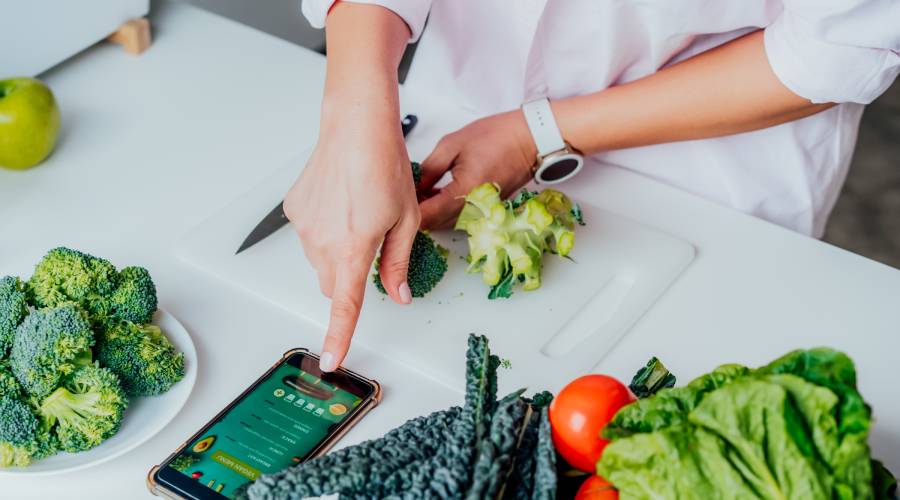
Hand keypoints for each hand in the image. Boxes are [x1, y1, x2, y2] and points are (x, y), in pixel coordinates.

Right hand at [284, 111, 418, 371]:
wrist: (356, 126)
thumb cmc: (385, 166)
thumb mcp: (405, 219)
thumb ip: (398, 263)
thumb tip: (398, 294)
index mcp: (354, 249)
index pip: (345, 305)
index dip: (339, 335)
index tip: (332, 359)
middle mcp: (322, 242)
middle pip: (332, 283)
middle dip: (350, 277)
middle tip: (373, 243)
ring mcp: (303, 226)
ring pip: (319, 260)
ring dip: (337, 251)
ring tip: (357, 212)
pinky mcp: (293, 210)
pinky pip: (309, 235)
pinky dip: (324, 230)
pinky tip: (340, 202)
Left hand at [418, 110, 537, 228]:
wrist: (530, 140)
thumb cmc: (497, 137)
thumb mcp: (452, 145)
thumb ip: (429, 170)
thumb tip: (413, 186)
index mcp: (463, 193)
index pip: (426, 216)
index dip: (408, 208)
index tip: (399, 195)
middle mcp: (473, 210)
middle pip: (434, 224)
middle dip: (417, 209)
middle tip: (408, 188)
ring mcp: (481, 214)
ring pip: (444, 223)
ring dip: (431, 210)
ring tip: (424, 187)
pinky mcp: (485, 212)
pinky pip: (458, 218)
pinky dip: (445, 209)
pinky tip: (439, 192)